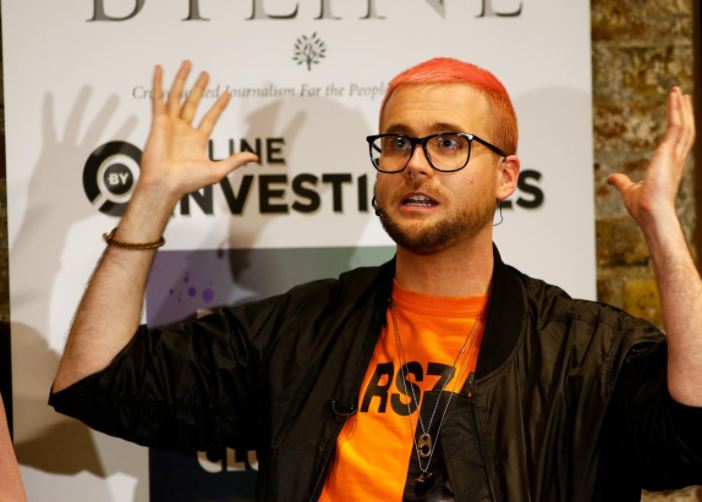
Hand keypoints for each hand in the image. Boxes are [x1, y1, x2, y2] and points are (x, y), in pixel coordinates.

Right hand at [138, 61, 257, 202]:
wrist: (165, 184)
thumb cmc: (187, 182)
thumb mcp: (217, 171)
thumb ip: (235, 160)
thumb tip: (255, 157)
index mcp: (197, 140)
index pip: (210, 118)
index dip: (219, 106)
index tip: (227, 93)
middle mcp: (183, 130)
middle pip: (193, 103)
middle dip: (200, 88)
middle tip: (206, 73)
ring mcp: (170, 124)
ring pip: (176, 96)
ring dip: (181, 79)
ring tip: (188, 64)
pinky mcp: (158, 122)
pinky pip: (158, 99)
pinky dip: (158, 83)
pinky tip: (160, 69)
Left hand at [607, 87, 694, 228]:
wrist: (651, 214)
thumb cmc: (643, 207)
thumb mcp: (629, 190)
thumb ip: (621, 182)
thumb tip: (610, 179)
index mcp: (670, 166)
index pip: (679, 142)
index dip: (680, 126)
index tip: (680, 113)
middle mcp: (676, 159)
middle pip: (685, 130)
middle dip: (684, 112)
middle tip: (684, 96)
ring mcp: (675, 155)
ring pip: (684, 125)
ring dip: (681, 107)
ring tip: (678, 91)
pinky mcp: (669, 152)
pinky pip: (676, 125)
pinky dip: (676, 109)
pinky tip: (674, 97)